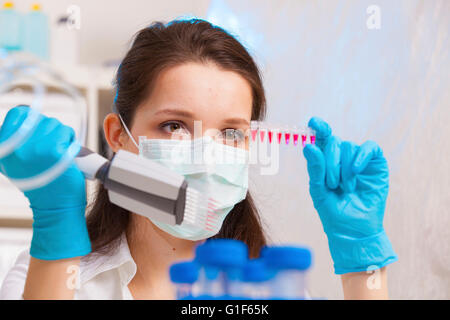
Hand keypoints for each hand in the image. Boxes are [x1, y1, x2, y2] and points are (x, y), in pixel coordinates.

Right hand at [0, 106, 90, 259]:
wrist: (54, 206)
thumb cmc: (39, 183)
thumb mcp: (15, 162)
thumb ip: (16, 141)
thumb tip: (27, 114)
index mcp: (3, 147)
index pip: (19, 113)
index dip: (33, 119)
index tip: (39, 134)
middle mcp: (16, 147)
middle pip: (41, 119)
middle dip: (51, 132)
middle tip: (51, 151)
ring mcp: (34, 148)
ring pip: (56, 125)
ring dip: (62, 137)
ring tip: (58, 155)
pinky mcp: (53, 151)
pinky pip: (66, 133)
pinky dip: (70, 142)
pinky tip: (66, 156)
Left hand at [303, 117, 396, 273]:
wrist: (353, 231)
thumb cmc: (333, 211)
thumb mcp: (318, 190)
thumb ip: (315, 168)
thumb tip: (309, 146)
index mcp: (327, 162)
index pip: (323, 139)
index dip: (319, 128)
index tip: (313, 122)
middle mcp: (343, 158)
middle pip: (335, 142)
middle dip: (330, 161)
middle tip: (331, 183)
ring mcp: (360, 160)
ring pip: (349, 147)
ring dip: (344, 168)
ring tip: (345, 187)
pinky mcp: (376, 164)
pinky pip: (369, 148)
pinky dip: (361, 157)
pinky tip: (355, 171)